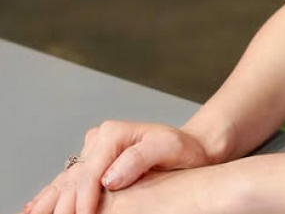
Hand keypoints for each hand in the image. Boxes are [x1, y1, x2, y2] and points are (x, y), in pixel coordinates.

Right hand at [20, 121, 210, 213]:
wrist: (191, 148)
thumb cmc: (183, 150)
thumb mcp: (169, 148)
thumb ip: (139, 158)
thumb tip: (109, 178)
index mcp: (114, 133)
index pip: (89, 172)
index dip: (84, 199)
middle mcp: (99, 139)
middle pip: (72, 178)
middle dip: (63, 206)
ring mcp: (94, 152)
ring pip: (65, 181)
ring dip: (50, 202)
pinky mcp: (94, 164)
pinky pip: (69, 182)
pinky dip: (53, 196)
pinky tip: (37, 209)